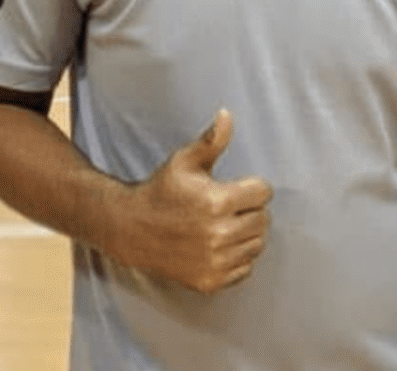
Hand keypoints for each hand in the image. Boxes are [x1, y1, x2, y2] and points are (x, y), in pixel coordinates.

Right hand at [110, 109, 273, 294]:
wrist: (132, 230)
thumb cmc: (162, 191)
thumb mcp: (185, 161)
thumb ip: (212, 140)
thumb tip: (227, 115)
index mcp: (217, 201)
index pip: (264, 192)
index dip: (252, 187)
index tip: (235, 188)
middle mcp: (219, 234)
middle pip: (264, 220)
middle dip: (250, 210)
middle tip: (228, 207)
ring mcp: (215, 261)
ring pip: (257, 245)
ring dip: (247, 234)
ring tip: (224, 225)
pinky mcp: (211, 281)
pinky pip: (245, 268)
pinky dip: (238, 258)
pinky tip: (219, 246)